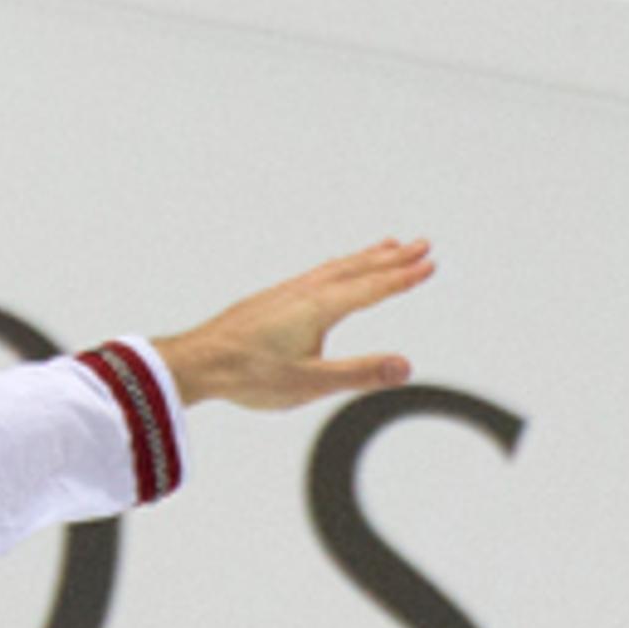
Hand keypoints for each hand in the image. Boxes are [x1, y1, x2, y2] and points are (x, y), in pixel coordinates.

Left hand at [153, 238, 433, 411]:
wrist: (197, 362)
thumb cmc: (248, 374)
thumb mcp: (310, 383)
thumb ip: (359, 373)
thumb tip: (405, 365)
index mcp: (318, 307)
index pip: (371, 287)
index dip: (403, 276)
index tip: (431, 263)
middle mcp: (304, 291)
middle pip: (357, 268)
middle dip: (392, 257)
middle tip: (422, 244)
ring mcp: (287, 292)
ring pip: (336, 266)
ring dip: (367, 256)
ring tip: (388, 246)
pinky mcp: (273, 298)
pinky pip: (318, 272)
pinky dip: (340, 265)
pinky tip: (336, 273)